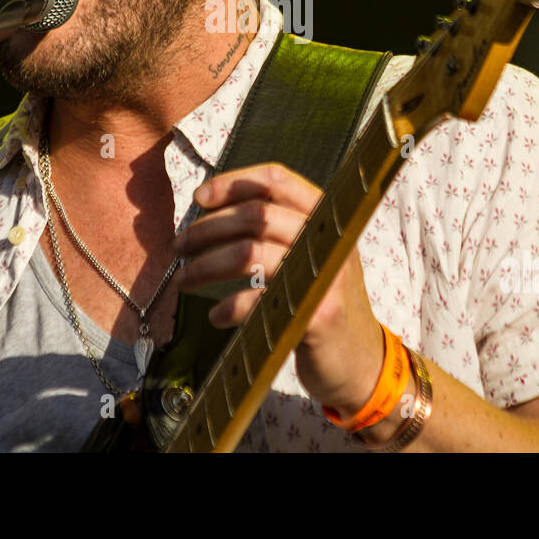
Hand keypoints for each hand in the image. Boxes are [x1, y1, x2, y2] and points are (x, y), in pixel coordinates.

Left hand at [170, 161, 386, 414]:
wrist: (359, 359)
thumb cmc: (319, 300)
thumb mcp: (310, 254)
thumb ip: (276, 230)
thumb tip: (209, 212)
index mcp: (326, 216)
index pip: (277, 179)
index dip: (234, 182)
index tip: (199, 196)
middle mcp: (329, 238)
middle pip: (256, 214)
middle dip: (207, 229)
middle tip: (178, 246)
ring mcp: (325, 276)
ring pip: (250, 253)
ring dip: (206, 265)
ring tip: (183, 279)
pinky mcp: (318, 315)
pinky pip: (259, 301)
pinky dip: (229, 307)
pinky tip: (216, 316)